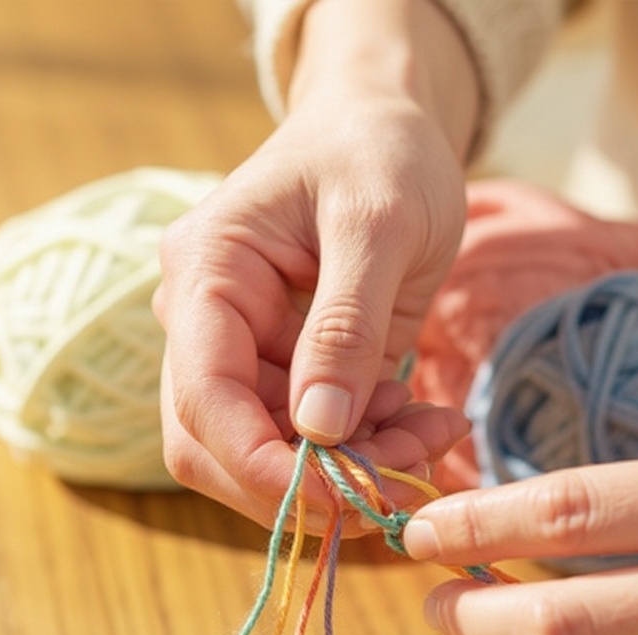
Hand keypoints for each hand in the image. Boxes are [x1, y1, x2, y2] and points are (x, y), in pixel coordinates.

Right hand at [153, 0, 477, 529]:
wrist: (388, 131)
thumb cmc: (380, 153)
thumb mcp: (378, 224)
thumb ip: (346, 326)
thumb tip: (319, 431)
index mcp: (206, 275)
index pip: (203, 399)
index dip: (262, 467)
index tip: (346, 500)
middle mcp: (207, 324)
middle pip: (222, 447)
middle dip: (313, 484)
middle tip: (409, 481)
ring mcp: (244, 354)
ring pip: (273, 456)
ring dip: (353, 473)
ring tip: (434, 438)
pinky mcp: (287, 373)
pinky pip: (314, 441)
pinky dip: (369, 451)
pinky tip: (423, 425)